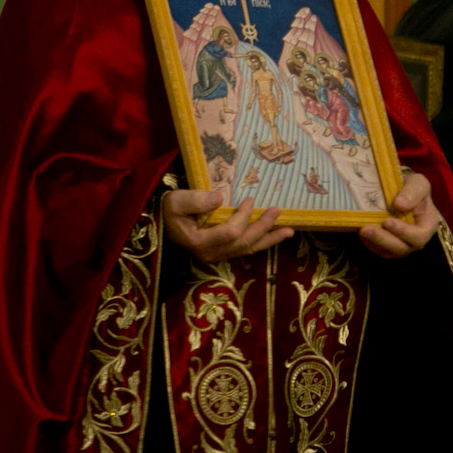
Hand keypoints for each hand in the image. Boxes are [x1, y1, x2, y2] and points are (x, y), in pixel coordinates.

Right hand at [160, 190, 292, 263]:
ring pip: (247, 249)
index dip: (243, 217)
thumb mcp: (177, 201)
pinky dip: (261, 242)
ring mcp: (217, 255)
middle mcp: (211, 253)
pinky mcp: (222, 253)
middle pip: (243, 243)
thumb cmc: (170, 209)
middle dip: (263, 227)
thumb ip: (195, 200)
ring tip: (290, 231)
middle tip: (278, 211)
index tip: (250, 199)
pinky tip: (273, 236)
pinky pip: (245, 249)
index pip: (230, 232)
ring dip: (269, 239)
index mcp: (200, 242)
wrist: (163, 221)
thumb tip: (220, 197)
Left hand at [359, 171, 439, 258]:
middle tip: (366, 229)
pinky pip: (377, 250)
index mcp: (427, 225)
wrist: (400, 192)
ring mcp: (401, 245)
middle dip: (383, 240)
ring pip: (388, 252)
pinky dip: (368, 242)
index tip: (387, 221)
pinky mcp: (387, 247)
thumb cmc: (412, 188)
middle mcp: (415, 240)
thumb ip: (413, 192)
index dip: (404, 232)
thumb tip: (400, 205)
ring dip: (373, 242)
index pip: (419, 237)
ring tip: (361, 230)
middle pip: (402, 248)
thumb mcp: (418, 183)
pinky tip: (360, 230)